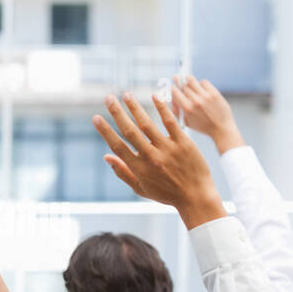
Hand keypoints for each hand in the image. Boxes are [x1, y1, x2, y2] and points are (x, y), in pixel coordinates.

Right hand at [92, 92, 223, 228]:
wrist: (196, 197)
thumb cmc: (167, 194)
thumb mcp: (141, 189)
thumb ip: (123, 173)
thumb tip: (106, 157)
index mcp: (139, 169)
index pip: (118, 147)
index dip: (105, 131)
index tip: (96, 118)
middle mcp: (151, 158)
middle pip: (130, 132)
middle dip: (117, 113)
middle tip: (109, 98)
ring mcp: (168, 149)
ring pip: (147, 124)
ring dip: (135, 108)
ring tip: (127, 95)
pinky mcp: (183, 143)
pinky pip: (171, 122)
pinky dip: (162, 108)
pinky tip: (154, 96)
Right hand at [171, 74, 244, 153]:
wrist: (222, 129)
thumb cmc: (203, 126)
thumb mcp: (187, 122)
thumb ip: (177, 111)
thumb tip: (171, 98)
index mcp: (187, 108)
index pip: (174, 91)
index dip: (172, 87)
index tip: (172, 85)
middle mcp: (195, 101)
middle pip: (183, 85)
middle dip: (179, 82)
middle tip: (176, 78)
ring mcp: (205, 96)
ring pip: (192, 80)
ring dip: (188, 79)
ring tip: (187, 78)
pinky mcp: (214, 93)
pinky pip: (204, 82)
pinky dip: (201, 83)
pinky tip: (201, 87)